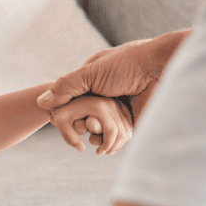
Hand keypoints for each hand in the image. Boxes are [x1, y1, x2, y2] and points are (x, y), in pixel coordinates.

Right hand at [36, 31, 188, 143]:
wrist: (164, 70)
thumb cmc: (129, 64)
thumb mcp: (91, 71)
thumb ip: (65, 86)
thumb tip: (40, 102)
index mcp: (95, 78)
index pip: (71, 99)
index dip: (64, 110)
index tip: (57, 117)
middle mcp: (105, 94)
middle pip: (82, 115)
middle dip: (79, 123)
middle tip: (83, 124)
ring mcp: (118, 109)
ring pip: (97, 129)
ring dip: (94, 133)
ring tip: (95, 131)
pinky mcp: (131, 123)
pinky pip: (114, 138)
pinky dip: (109, 142)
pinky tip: (105, 141)